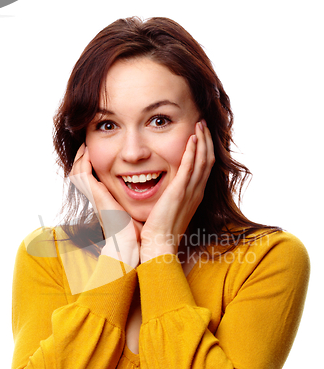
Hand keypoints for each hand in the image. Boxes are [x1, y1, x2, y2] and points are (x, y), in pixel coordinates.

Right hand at [69, 144, 139, 266]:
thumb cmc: (136, 231)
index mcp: (104, 199)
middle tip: (87, 142)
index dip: (91, 163)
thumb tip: (150, 193)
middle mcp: (96, 196)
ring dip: (81, 156)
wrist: (131, 243)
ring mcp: (94, 195)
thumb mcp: (134, 211)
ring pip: (78, 170)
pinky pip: (83, 174)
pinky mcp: (96, 195)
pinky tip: (89, 152)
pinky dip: (84, 162)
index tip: (98, 150)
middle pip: (80, 171)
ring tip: (86, 144)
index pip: (91, 177)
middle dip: (83, 156)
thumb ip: (136, 201)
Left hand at [139, 120, 214, 262]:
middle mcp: (196, 192)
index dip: (204, 150)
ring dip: (202, 140)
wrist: (160, 245)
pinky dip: (192, 151)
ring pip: (202, 160)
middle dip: (207, 140)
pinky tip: (192, 138)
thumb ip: (171, 199)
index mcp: (194, 196)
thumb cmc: (161, 232)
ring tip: (200, 124)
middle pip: (207, 160)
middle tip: (203, 124)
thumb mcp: (170, 212)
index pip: (204, 168)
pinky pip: (190, 167)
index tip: (201, 136)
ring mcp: (190, 192)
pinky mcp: (180, 192)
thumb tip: (167, 193)